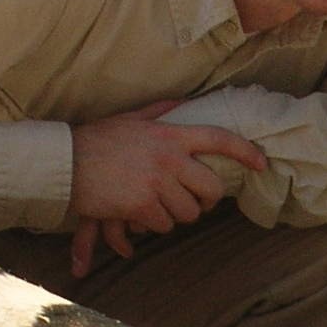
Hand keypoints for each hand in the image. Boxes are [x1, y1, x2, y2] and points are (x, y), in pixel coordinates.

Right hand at [67, 102, 266, 277]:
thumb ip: (160, 111)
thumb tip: (184, 101)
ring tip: (154, 205)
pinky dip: (151, 225)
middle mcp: (168, 158)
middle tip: (194, 202)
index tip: (262, 164)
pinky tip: (135, 214)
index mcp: (169, 134)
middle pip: (211, 189)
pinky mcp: (141, 205)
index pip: (218, 139)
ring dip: (174, 215)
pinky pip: (162, 225)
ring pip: (188, 213)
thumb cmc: (96, 141)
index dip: (245, 152)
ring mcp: (156, 183)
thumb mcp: (131, 119)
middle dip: (205, 200)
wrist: (64, 163)